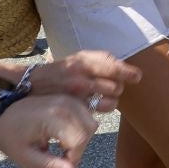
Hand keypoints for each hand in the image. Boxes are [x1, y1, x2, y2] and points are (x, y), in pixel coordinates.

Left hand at [0, 94, 95, 167]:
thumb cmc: (9, 135)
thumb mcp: (26, 157)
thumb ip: (51, 167)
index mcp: (54, 117)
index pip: (80, 140)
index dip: (74, 157)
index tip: (61, 165)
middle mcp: (65, 105)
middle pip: (89, 130)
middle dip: (79, 148)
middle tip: (60, 157)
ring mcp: (67, 100)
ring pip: (90, 122)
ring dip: (81, 138)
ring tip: (61, 146)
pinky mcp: (67, 99)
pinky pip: (85, 114)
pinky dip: (80, 127)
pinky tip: (63, 135)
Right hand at [22, 49, 142, 110]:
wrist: (31, 86)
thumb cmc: (59, 71)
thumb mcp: (77, 58)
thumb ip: (99, 59)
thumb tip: (121, 64)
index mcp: (83, 61)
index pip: (112, 66)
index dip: (128, 72)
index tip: (137, 76)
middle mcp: (82, 77)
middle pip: (116, 84)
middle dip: (119, 86)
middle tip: (114, 86)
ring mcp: (79, 94)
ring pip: (111, 98)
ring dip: (113, 98)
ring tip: (107, 96)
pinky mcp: (76, 108)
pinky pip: (100, 109)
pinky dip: (104, 108)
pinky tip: (99, 105)